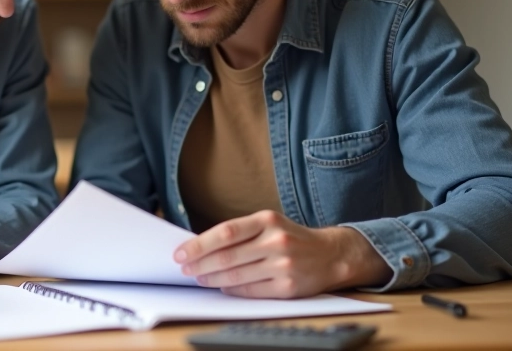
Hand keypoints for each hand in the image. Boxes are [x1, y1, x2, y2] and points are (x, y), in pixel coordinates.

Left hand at [174, 210, 390, 298]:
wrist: (330, 255)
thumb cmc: (291, 237)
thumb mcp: (269, 223)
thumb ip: (240, 232)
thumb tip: (202, 246)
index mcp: (267, 220)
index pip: (225, 233)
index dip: (199, 244)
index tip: (180, 253)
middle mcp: (276, 241)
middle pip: (227, 256)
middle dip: (200, 264)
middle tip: (184, 268)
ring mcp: (283, 265)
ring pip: (236, 276)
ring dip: (212, 279)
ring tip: (199, 277)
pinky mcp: (288, 287)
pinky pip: (250, 291)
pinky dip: (232, 290)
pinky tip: (222, 287)